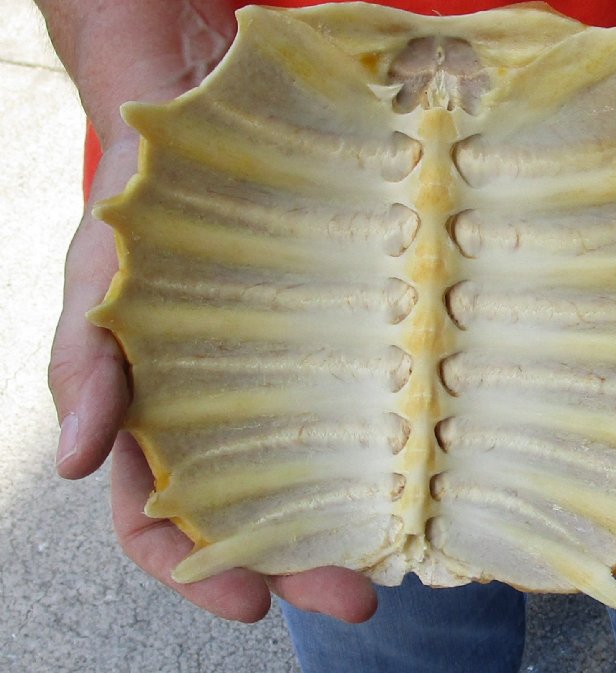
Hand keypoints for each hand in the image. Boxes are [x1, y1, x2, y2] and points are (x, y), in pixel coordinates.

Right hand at [49, 133, 377, 622]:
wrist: (194, 123)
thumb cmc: (132, 208)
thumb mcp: (90, 278)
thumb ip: (79, 365)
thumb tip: (79, 463)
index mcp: (153, 417)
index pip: (163, 523)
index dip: (199, 571)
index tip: (254, 605)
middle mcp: (221, 411)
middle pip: (256, 513)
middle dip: (300, 565)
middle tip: (361, 597)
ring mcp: (282, 375)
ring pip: (315, 468)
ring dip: (354, 517)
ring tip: (407, 548)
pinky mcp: (333, 334)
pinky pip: (358, 397)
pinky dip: (383, 439)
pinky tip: (421, 460)